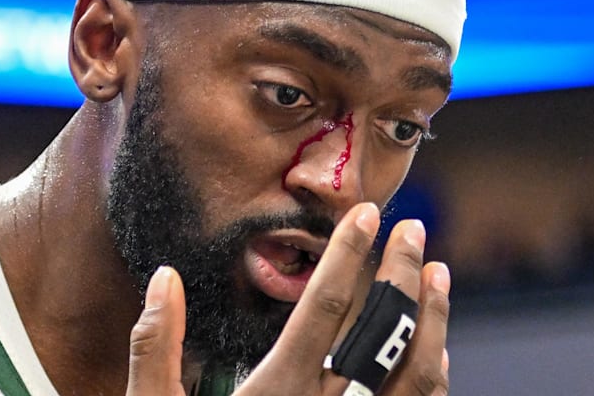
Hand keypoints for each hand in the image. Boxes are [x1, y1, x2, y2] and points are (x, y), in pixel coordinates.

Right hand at [125, 203, 450, 394]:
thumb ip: (155, 349)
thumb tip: (164, 278)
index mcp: (277, 394)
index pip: (324, 307)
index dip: (347, 255)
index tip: (366, 215)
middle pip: (380, 331)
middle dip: (400, 272)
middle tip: (411, 228)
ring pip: (417, 374)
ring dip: (433, 319)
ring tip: (438, 273)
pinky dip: (433, 375)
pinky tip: (434, 350)